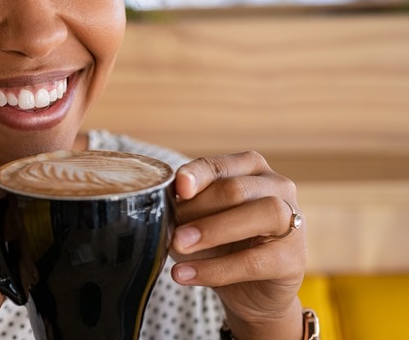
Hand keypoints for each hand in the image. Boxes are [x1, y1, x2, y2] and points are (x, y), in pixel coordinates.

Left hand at [170, 151, 306, 338]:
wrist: (249, 291)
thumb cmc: (221, 245)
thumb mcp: (196, 221)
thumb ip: (185, 209)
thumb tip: (164, 207)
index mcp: (249, 169)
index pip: (218, 166)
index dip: (197, 174)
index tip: (179, 187)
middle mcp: (277, 187)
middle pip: (236, 189)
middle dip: (198, 209)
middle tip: (171, 231)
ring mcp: (292, 221)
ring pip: (261, 214)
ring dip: (213, 231)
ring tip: (178, 247)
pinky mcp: (294, 259)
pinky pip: (255, 261)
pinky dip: (216, 269)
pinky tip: (187, 274)